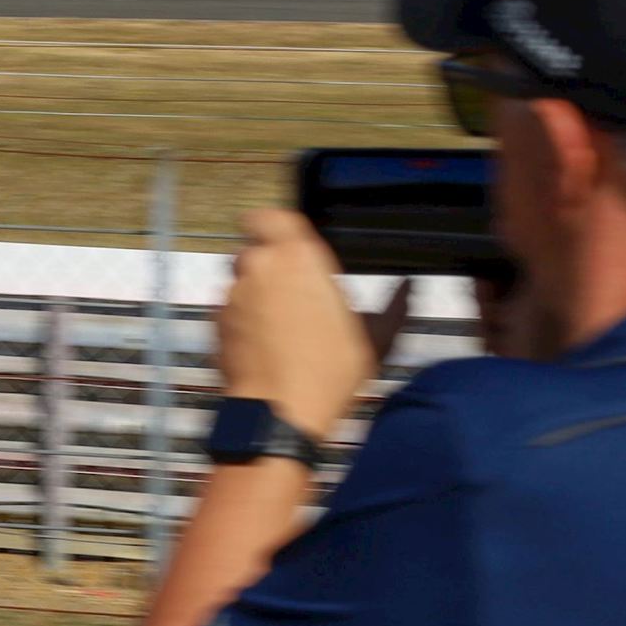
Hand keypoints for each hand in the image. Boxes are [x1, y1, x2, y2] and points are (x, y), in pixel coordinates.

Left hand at [217, 210, 406, 440]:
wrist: (281, 409)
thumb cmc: (328, 373)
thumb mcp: (374, 339)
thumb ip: (393, 308)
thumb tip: (408, 291)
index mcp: (300, 257)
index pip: (272, 216)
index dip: (273, 225)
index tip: (283, 241)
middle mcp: (261, 265)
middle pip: (256, 248)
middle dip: (269, 265)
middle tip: (291, 292)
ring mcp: (235, 291)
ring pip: (241, 278)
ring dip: (255, 293)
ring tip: (279, 324)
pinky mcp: (217, 316)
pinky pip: (229, 307)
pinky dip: (242, 318)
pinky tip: (263, 342)